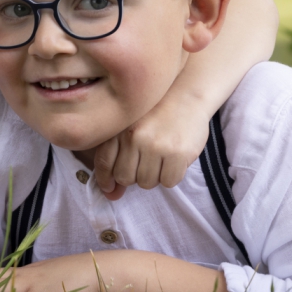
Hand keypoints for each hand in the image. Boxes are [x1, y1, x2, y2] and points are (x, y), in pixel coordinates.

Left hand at [93, 94, 210, 199]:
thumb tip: (111, 195)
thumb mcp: (132, 128)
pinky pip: (169, 182)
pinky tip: (174, 160)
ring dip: (155, 176)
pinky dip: (172, 176)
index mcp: (120, 129)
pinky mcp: (177, 153)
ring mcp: (156, 145)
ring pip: (147, 183)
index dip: (106, 179)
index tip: (110, 187)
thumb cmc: (157, 114)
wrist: (187, 96)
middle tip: (146, 164)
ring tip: (162, 158)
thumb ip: (118, 158)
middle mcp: (134, 136)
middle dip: (135, 176)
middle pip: (125, 177)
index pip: (104, 162)